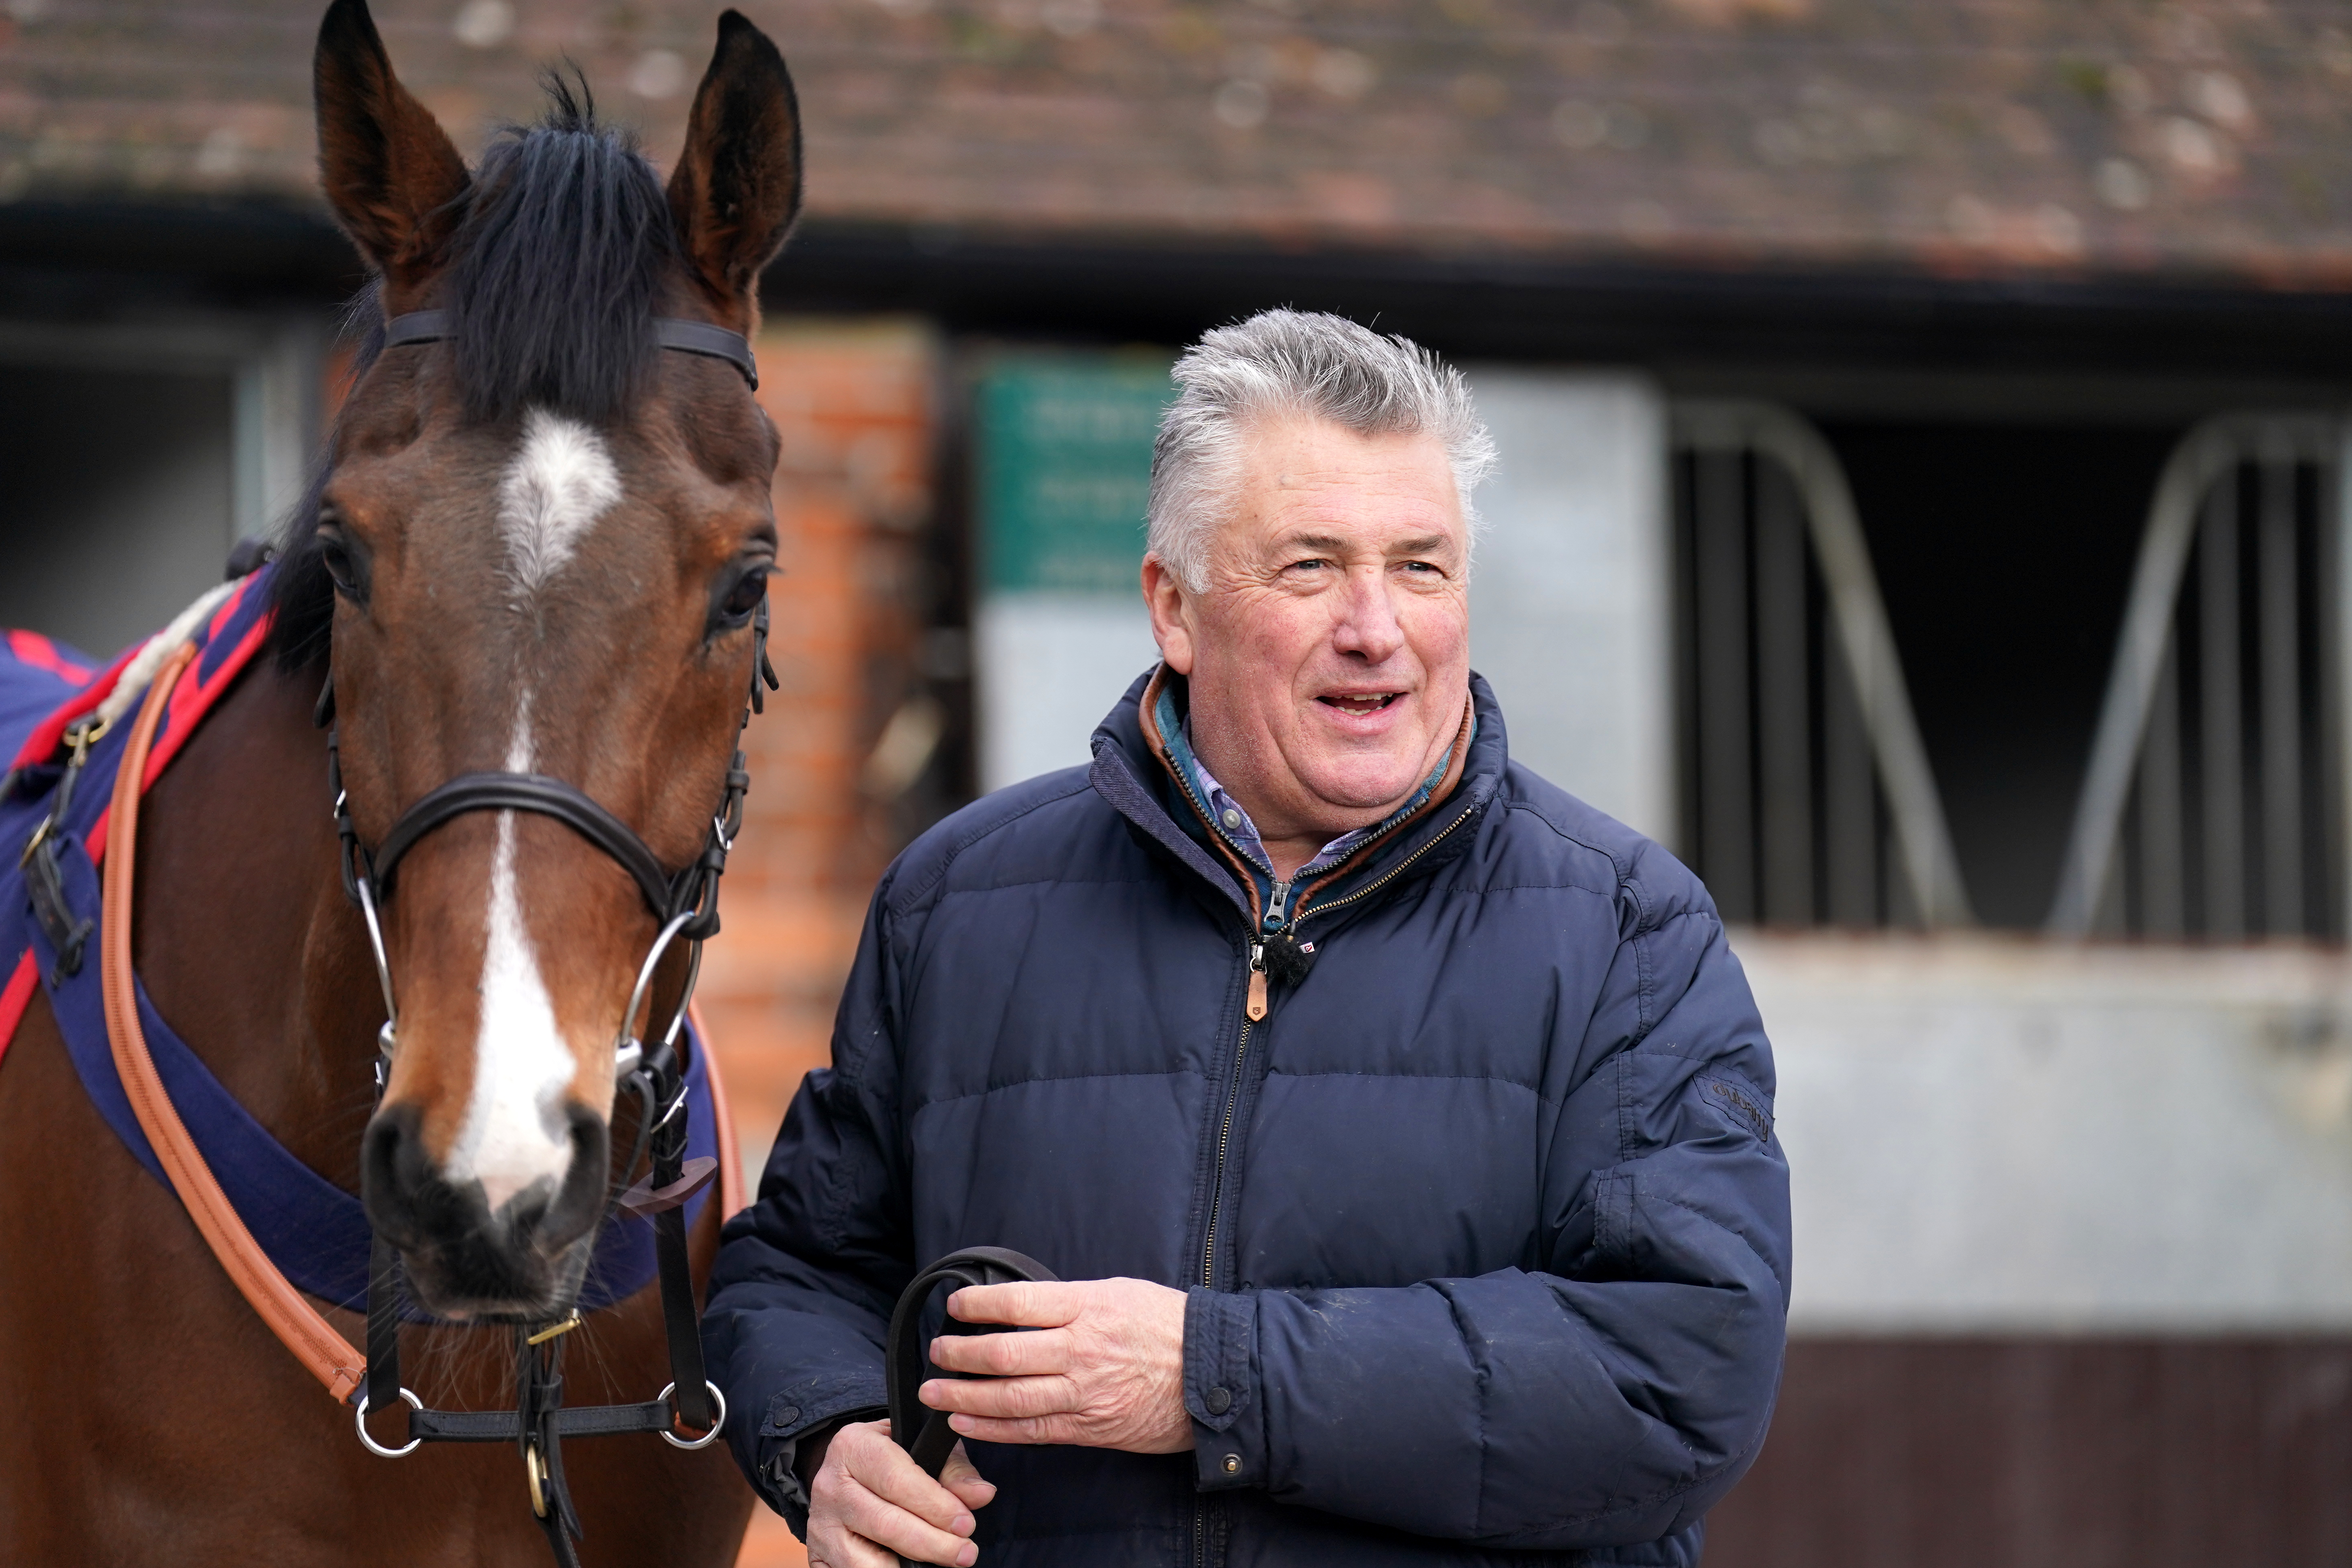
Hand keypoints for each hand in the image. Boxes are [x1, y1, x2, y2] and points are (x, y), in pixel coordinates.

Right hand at [805, 1417, 995, 1567]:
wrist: (847, 1476)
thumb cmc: (893, 1461)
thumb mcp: (922, 1450)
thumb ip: (953, 1472)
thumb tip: (982, 1495)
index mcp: (854, 1446)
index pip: (896, 1478)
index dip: (934, 1504)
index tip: (966, 1523)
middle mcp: (830, 1484)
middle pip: (884, 1523)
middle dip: (931, 1543)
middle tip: (966, 1553)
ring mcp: (821, 1524)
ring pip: (864, 1560)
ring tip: (943, 1564)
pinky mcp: (818, 1555)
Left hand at [921, 1277, 1189, 1453]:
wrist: (1216, 1376)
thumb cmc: (1170, 1327)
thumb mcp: (1121, 1293)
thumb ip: (1072, 1301)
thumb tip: (1025, 1308)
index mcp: (1089, 1307)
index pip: (1018, 1303)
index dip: (978, 1305)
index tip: (956, 1306)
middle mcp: (1081, 1350)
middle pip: (1003, 1353)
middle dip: (959, 1354)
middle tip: (938, 1352)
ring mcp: (1084, 1393)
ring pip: (1009, 1398)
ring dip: (963, 1398)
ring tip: (935, 1394)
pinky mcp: (1089, 1428)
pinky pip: (1031, 1432)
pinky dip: (993, 1430)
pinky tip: (967, 1425)